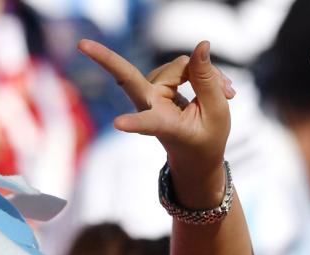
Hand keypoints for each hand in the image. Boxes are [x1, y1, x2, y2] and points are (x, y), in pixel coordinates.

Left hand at [77, 37, 234, 201]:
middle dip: (105, 59)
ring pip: (178, 66)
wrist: (197, 154)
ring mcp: (150, 93)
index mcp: (164, 127)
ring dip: (204, 75)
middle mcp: (151, 107)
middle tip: (81, 45)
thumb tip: (200, 44)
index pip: (148, 123)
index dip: (135, 122)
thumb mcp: (217, 114)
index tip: (117, 125)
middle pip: (128, 77)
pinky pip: (182, 66)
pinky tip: (222, 89)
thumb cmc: (206, 140)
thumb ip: (208, 80)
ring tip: (228, 95)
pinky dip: (202, 73)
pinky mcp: (157, 83)